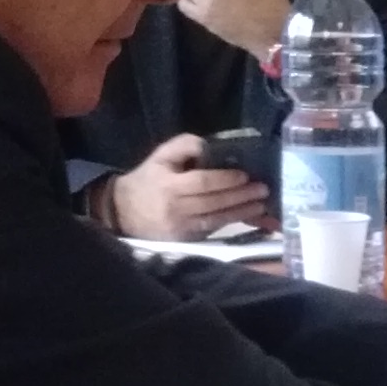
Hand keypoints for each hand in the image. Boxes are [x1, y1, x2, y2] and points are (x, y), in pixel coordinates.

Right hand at [106, 133, 269, 239]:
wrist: (123, 212)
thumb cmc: (148, 180)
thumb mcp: (160, 157)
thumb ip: (184, 146)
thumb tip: (209, 145)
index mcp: (168, 186)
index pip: (201, 182)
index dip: (224, 180)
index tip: (244, 175)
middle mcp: (176, 209)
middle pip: (213, 203)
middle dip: (241, 196)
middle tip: (263, 189)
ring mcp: (182, 227)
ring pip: (216, 220)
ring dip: (242, 212)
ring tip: (262, 204)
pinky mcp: (186, 240)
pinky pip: (213, 230)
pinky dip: (232, 223)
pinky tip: (248, 216)